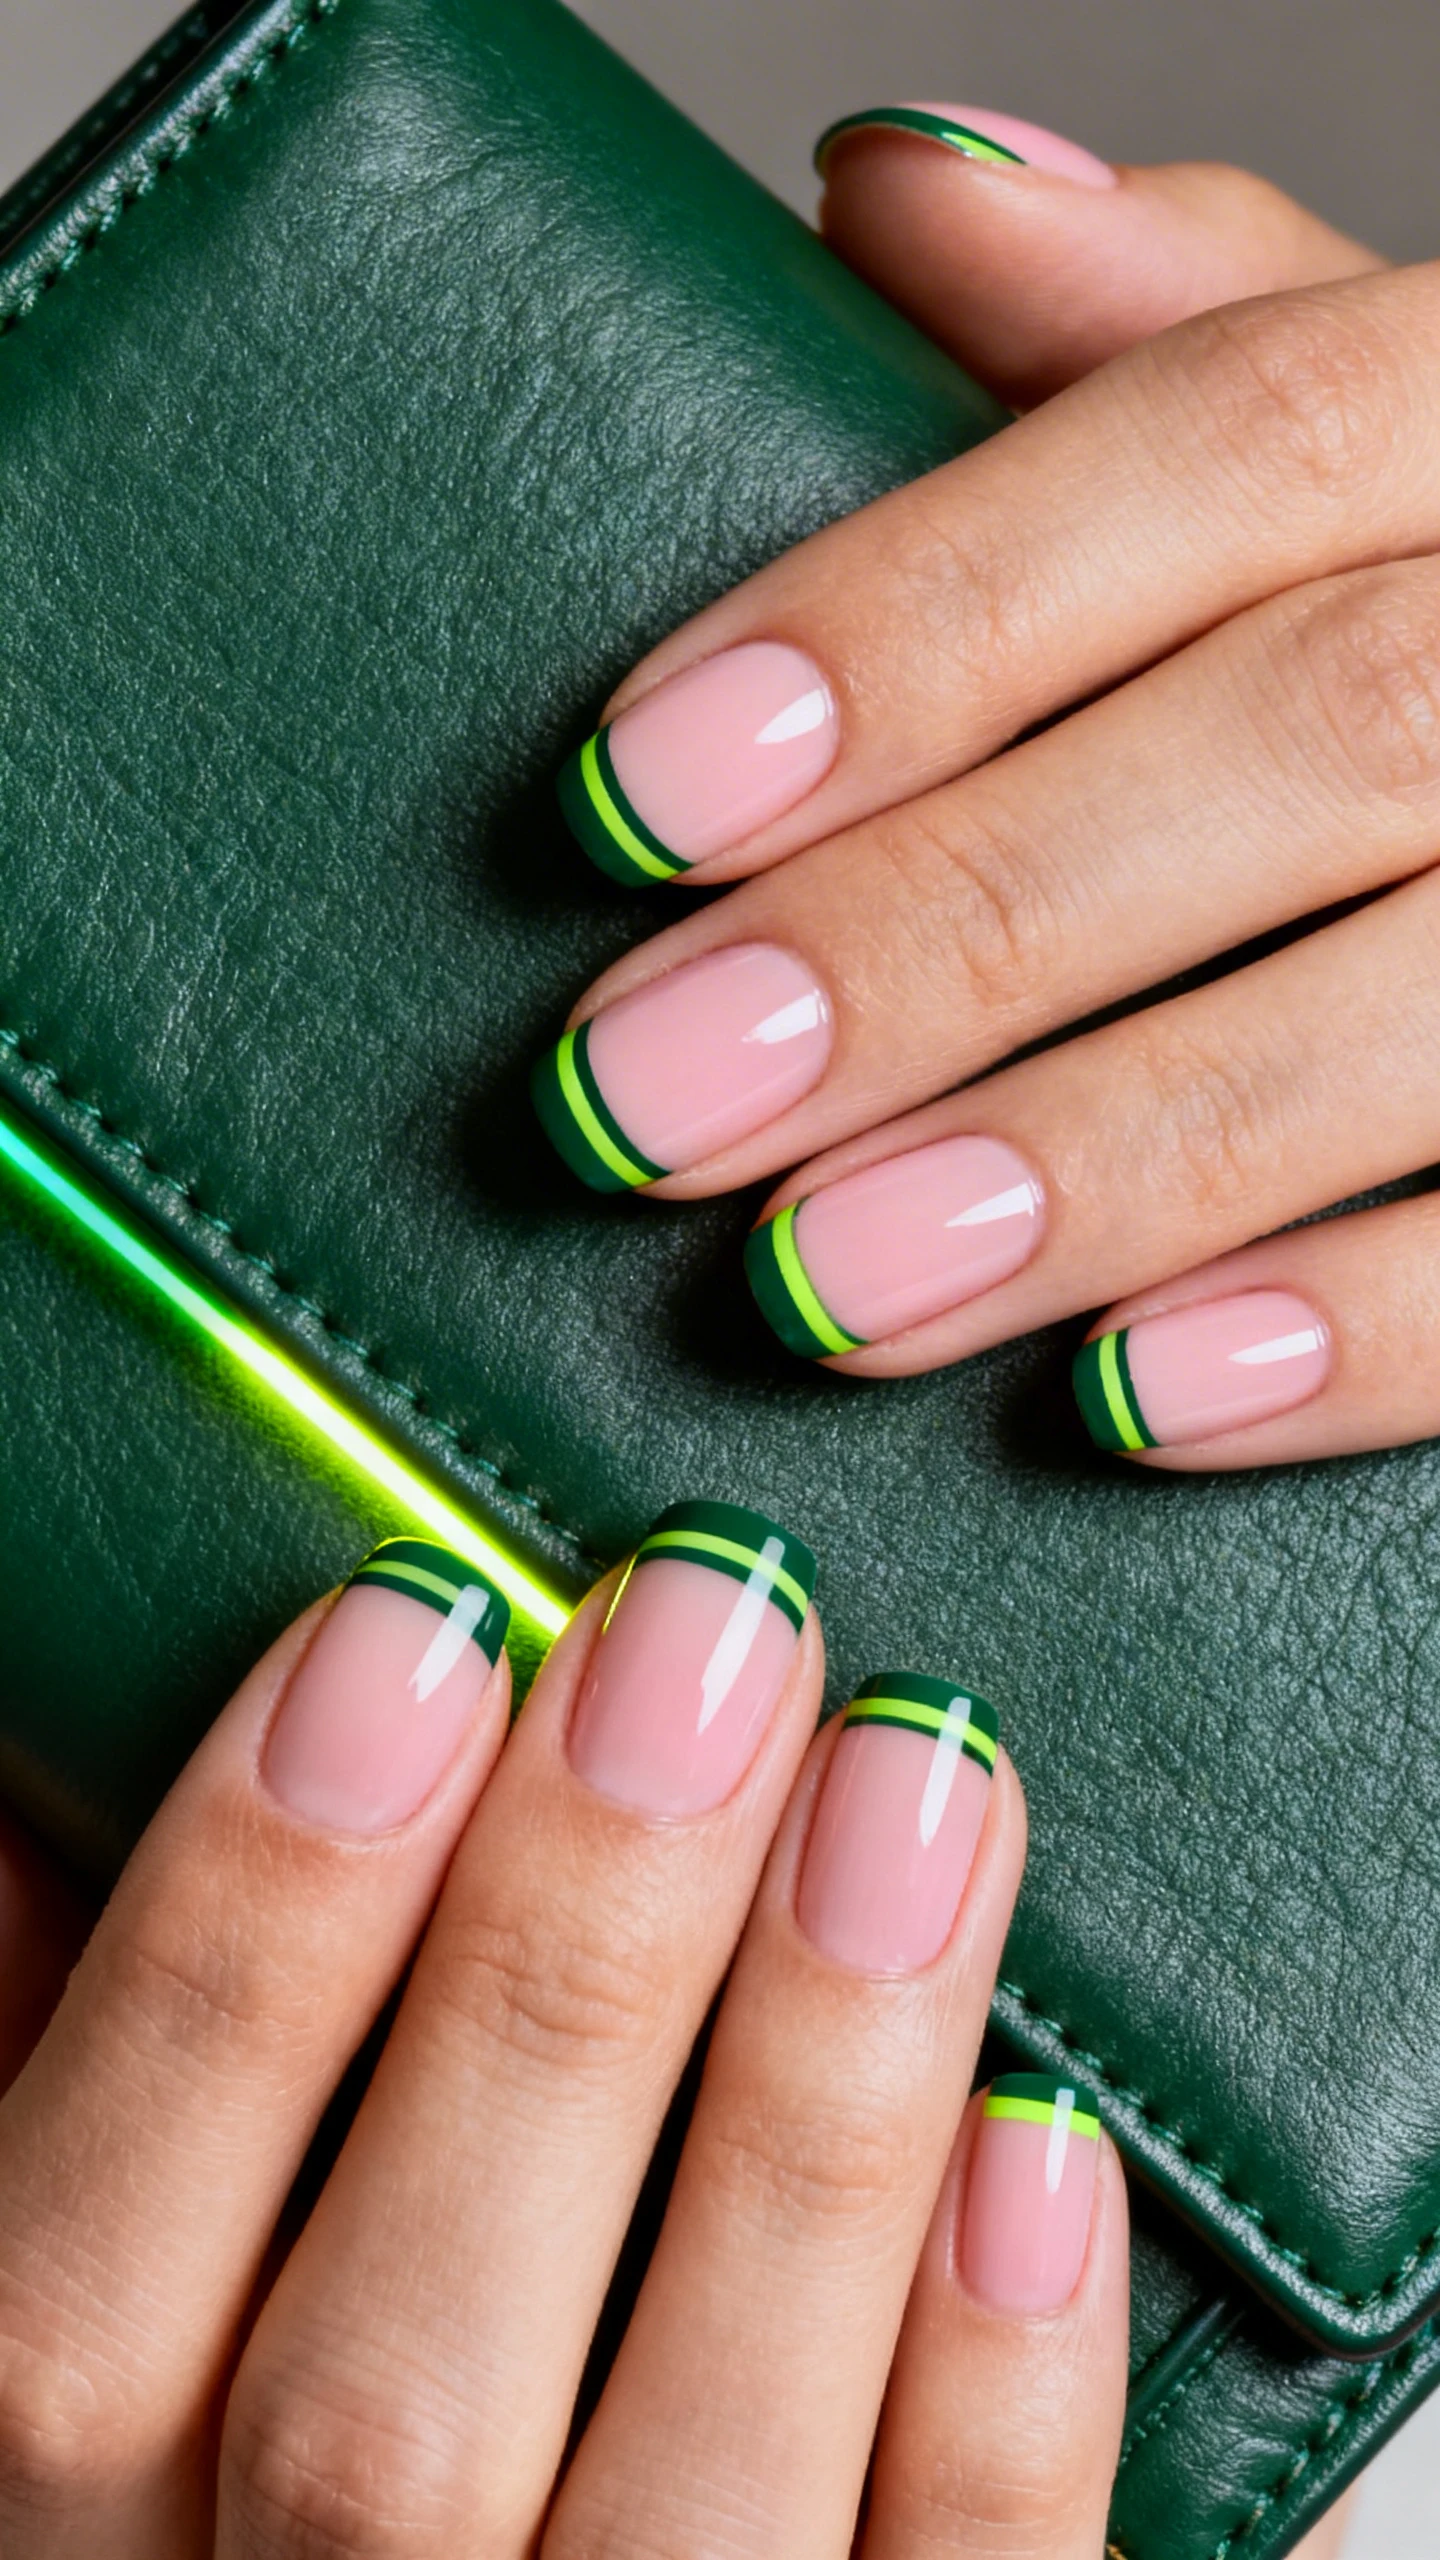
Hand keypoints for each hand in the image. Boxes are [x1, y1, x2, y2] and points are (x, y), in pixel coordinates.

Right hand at [0, 1515, 1127, 2556]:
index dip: (238, 1936)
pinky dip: (993, 2401)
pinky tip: (1043, 2135)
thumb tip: (73, 1771)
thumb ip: (107, 2098)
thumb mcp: (137, 2317)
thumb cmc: (280, 2465)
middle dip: (557, 1965)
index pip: (80, 2296)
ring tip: (912, 1778)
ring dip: (809, 2107)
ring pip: (691, 2505)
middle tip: (704, 1631)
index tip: (412, 1624)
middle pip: (392, 2403)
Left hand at [535, 110, 1439, 1473]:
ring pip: (1427, 1008)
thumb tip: (890, 193)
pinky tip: (1135, 1398)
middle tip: (656, 1097)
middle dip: (954, 928)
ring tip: (830, 1282)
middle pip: (1313, 742)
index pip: (1224, 448)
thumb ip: (1153, 313)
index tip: (638, 793)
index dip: (920, 621)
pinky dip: (1355, 1334)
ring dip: (1111, 1157)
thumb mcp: (1349, 402)